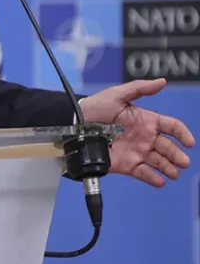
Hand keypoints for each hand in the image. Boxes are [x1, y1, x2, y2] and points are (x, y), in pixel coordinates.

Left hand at [78, 78, 194, 186]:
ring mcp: (137, 152)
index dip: (183, 134)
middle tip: (183, 162)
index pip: (172, 127)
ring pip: (159, 162)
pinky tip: (160, 181)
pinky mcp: (127, 164)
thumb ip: (139, 88)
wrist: (75, 125)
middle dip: (177, 155)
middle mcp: (145, 137)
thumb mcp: (117, 94)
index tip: (189, 143)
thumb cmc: (95, 107)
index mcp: (146, 121)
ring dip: (168, 168)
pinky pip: (143, 173)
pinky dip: (153, 178)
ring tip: (173, 173)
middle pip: (168, 147)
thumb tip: (162, 82)